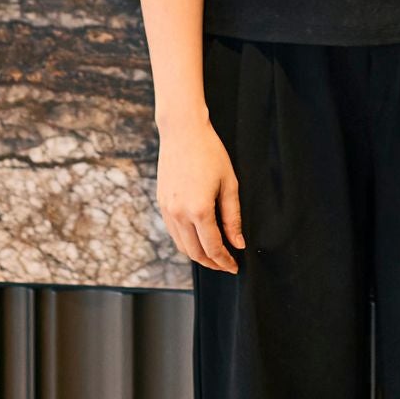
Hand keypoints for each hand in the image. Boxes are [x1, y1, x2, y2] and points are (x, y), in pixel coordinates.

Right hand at [157, 117, 244, 273]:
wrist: (182, 132)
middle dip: (212, 263)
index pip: (213, 247)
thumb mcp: (229, 184)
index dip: (225, 261)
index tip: (234, 266)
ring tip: (214, 255)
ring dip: (198, 255)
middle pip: (195, 252)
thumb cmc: (210, 153)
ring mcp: (167, 210)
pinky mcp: (161, 204)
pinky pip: (173, 232)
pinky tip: (198, 238)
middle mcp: (179, 214)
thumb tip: (238, 243)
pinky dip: (186, 241)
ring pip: (181, 246)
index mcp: (199, 210)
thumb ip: (233, 217)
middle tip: (226, 265)